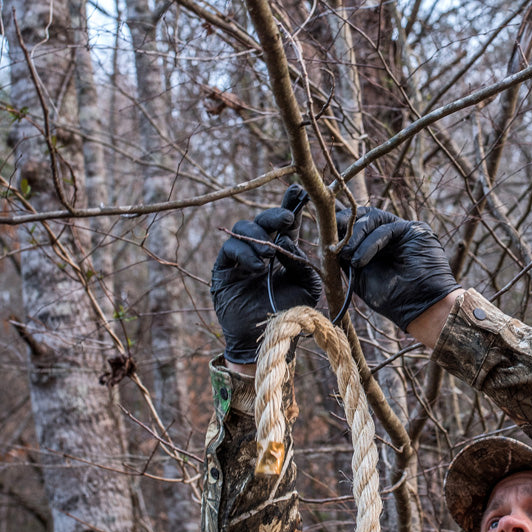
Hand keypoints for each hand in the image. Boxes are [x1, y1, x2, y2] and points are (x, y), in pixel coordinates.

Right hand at [210, 185, 321, 362]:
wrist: (266, 340)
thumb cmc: (289, 315)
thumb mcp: (306, 288)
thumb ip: (303, 263)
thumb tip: (287, 239)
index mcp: (281, 252)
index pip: (285, 225)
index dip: (290, 205)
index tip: (299, 191)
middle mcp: (260, 250)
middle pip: (263, 220)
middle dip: (274, 215)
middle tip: (287, 220)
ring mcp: (240, 258)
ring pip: (243, 229)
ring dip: (258, 237)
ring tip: (271, 257)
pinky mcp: (224, 269)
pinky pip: (230, 248)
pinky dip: (245, 254)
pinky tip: (258, 268)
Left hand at [335, 206, 457, 331]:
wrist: (420, 309)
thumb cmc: (392, 299)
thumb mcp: (360, 276)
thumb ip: (347, 256)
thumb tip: (329, 239)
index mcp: (379, 245)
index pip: (359, 225)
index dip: (343, 226)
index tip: (326, 235)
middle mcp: (392, 235)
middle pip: (366, 215)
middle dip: (347, 224)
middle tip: (333, 236)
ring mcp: (404, 231)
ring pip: (374, 218)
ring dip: (356, 236)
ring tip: (349, 256)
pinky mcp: (415, 230)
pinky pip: (388, 227)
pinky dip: (371, 242)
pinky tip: (360, 260)